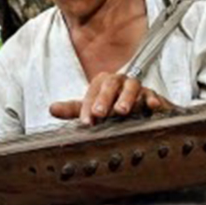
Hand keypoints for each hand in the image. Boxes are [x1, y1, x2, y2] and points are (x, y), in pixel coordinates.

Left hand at [49, 73, 177, 125]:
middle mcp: (119, 82)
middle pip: (111, 84)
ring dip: (127, 98)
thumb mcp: (93, 109)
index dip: (87, 106)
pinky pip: (153, 95)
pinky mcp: (153, 96)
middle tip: (99, 113)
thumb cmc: (113, 107)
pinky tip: (152, 106)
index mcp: (103, 83)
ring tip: (121, 111)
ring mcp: (137, 88)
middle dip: (104, 98)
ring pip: (132, 87)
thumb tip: (51, 109)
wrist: (142, 110)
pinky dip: (153, 99)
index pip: (93, 91)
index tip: (85, 122)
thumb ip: (73, 109)